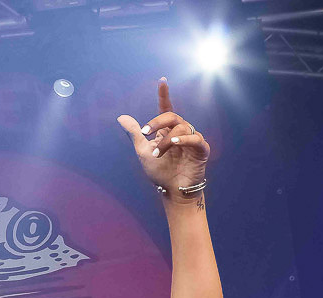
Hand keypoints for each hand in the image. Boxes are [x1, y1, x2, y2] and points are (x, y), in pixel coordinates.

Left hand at [117, 77, 209, 192]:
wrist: (171, 191)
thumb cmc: (159, 172)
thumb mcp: (143, 151)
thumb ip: (135, 133)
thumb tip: (120, 117)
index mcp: (167, 130)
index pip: (166, 108)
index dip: (164, 95)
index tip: (162, 80)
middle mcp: (180, 131)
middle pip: (171, 116)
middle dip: (156, 122)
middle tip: (145, 134)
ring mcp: (192, 139)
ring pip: (180, 129)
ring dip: (166, 141)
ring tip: (158, 154)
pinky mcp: (202, 150)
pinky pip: (195, 139)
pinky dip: (185, 140)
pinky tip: (175, 143)